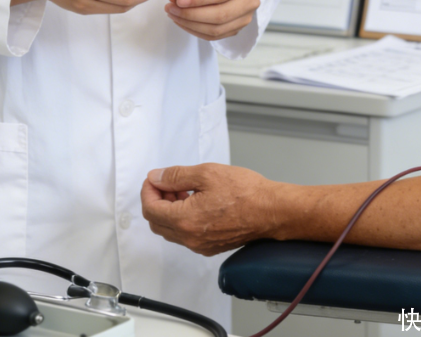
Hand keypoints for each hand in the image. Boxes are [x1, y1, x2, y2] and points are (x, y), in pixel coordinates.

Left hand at [141, 163, 277, 255]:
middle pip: (156, 222)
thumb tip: (156, 178)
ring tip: (184, 191)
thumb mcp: (206, 174)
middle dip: (157, 201)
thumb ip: (176, 176)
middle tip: (168, 183)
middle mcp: (190, 238)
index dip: (148, 190)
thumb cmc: (246, 192)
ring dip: (169, 210)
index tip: (155, 178)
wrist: (272, 211)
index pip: (150, 208)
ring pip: (170, 230)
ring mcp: (200, 245)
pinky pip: (185, 235)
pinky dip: (182, 219)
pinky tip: (196, 203)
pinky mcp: (210, 246)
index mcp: (185, 220)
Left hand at [164, 0, 259, 40]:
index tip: (178, 0)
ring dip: (191, 24)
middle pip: (220, 15)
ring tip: (173, 13)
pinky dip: (195, 30)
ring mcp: (246, 17)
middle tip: (171, 8)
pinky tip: (183, 21)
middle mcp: (250, 0)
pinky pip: (215, 35)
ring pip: (216, 29)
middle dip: (191, 14)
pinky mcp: (237, 27)